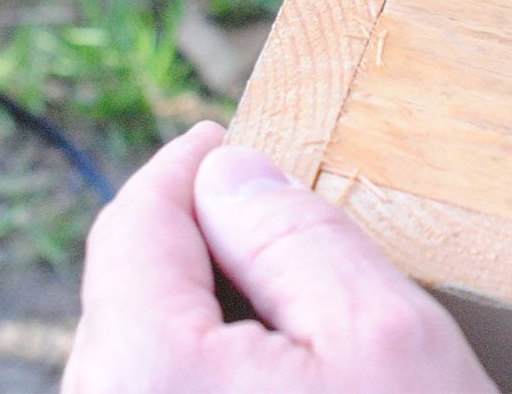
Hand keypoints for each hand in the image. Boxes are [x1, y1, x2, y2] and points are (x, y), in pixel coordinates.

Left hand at [62, 121, 495, 393]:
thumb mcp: (383, 336)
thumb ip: (293, 232)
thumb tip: (227, 171)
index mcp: (143, 379)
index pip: (136, 228)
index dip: (183, 169)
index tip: (218, 142)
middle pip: (128, 300)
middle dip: (197, 256)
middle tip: (273, 236)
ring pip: (134, 366)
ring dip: (199, 329)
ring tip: (283, 336)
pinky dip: (194, 388)